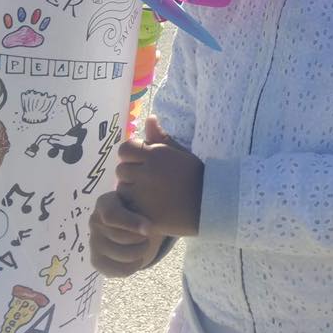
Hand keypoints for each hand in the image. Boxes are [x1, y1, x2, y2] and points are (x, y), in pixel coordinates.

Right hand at [89, 191, 165, 278]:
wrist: (137, 224)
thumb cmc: (142, 208)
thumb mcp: (144, 199)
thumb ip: (141, 200)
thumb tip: (137, 196)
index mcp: (104, 203)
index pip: (111, 215)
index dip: (131, 223)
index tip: (150, 228)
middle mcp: (94, 221)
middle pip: (119, 237)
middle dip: (141, 238)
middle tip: (151, 235)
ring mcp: (93, 242)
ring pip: (121, 255)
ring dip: (141, 252)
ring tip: (146, 244)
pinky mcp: (97, 261)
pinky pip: (118, 270)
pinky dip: (134, 266)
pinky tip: (139, 258)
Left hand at [115, 116, 203, 236]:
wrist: (211, 205)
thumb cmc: (196, 177)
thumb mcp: (181, 153)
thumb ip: (162, 137)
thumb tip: (149, 118)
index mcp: (156, 155)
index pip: (125, 149)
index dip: (131, 155)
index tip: (143, 162)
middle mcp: (146, 173)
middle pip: (121, 170)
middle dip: (131, 174)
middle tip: (147, 181)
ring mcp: (142, 195)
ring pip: (121, 189)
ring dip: (130, 191)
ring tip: (148, 195)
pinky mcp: (142, 214)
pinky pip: (126, 207)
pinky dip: (132, 207)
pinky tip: (147, 207)